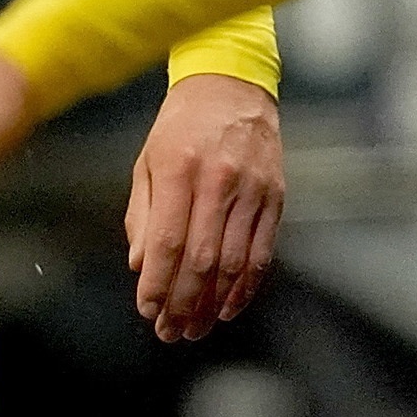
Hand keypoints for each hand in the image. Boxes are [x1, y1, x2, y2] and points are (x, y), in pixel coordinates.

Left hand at [127, 73, 283, 340]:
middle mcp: (219, 179)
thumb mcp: (149, 159)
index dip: (158, 283)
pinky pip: (261, 252)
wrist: (232, 84)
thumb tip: (141, 265)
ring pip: (234, 262)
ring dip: (214, 304)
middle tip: (170, 332)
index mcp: (180, 167)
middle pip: (202, 259)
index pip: (169, 241)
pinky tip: (229, 307)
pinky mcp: (275, 196)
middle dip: (184, 304)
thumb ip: (143, 214)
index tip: (147, 310)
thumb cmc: (182, 124)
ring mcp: (252, 189)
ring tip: (196, 328)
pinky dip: (246, 287)